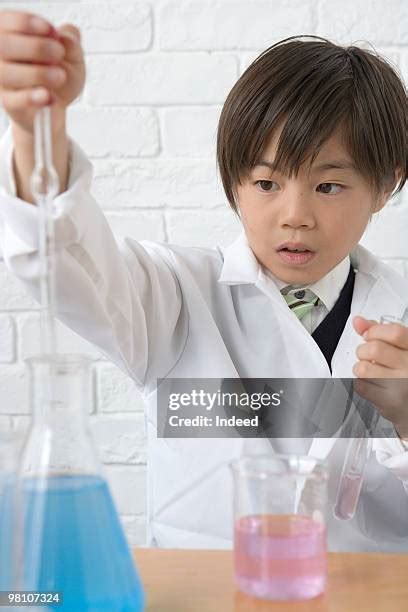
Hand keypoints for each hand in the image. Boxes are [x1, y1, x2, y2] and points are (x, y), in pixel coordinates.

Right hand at [0, 10, 84, 132]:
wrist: (57, 106)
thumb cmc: (58, 75)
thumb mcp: (72, 55)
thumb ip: (71, 43)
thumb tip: (65, 38)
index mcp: (12, 35)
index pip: (8, 21)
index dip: (29, 24)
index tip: (52, 32)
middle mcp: (2, 55)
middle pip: (3, 44)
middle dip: (36, 47)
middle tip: (58, 54)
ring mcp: (3, 79)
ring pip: (6, 73)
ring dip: (37, 73)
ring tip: (59, 77)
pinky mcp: (9, 102)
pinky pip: (14, 100)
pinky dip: (33, 97)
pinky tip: (49, 96)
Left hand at [352, 315, 407, 437]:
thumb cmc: (407, 375)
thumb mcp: (403, 349)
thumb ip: (382, 333)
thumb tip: (358, 322)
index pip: (394, 333)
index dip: (375, 331)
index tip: (369, 335)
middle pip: (375, 349)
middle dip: (364, 350)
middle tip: (368, 356)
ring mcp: (401, 386)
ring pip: (363, 368)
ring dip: (361, 368)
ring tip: (370, 371)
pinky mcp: (390, 403)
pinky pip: (360, 386)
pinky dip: (361, 383)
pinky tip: (372, 384)